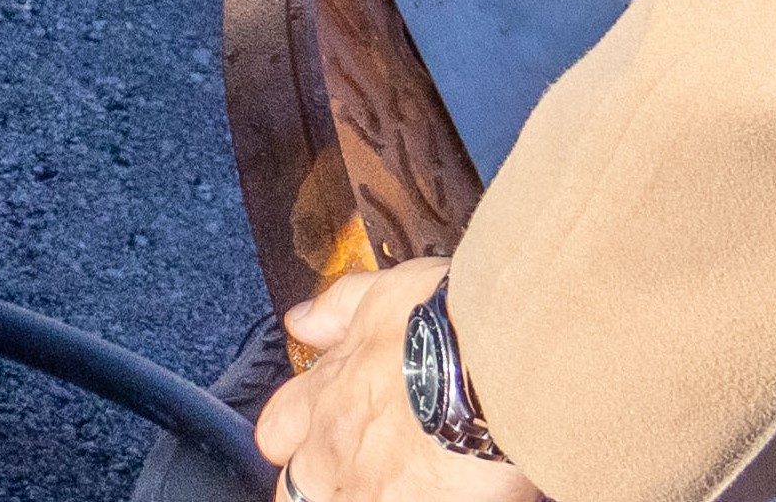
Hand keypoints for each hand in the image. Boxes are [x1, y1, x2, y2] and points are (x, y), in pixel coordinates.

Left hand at [263, 263, 547, 501]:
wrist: (498, 364)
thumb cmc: (446, 325)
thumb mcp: (383, 294)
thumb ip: (337, 310)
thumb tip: (302, 321)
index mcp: (325, 397)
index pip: (277, 432)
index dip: (295, 438)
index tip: (317, 435)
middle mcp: (335, 451)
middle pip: (295, 489)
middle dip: (318, 482)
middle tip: (364, 467)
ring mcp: (370, 493)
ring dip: (363, 493)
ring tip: (404, 478)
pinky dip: (419, 500)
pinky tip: (440, 488)